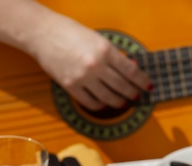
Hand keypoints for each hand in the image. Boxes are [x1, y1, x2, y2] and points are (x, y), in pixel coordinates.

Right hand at [32, 13, 151, 109]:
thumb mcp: (96, 39)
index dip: (142, 81)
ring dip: (118, 102)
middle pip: (122, 86)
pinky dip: (99, 106)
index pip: (131, 71)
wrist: (43, 34)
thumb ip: (112, 55)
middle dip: (132, 93)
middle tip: (137, 96)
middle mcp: (96, 65)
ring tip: (123, 102)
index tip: (148, 86)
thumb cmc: (69, 32)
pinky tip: (103, 104)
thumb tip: (129, 68)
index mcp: (105, 50)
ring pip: (108, 97)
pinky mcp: (71, 86)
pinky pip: (90, 103)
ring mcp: (83, 78)